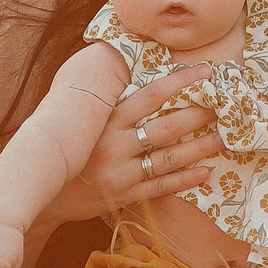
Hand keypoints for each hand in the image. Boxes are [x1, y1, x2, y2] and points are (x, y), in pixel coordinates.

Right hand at [44, 62, 221, 220]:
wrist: (45, 193)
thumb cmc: (71, 149)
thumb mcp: (86, 121)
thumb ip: (111, 102)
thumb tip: (139, 71)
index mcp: (107, 121)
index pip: (152, 95)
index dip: (181, 81)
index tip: (206, 72)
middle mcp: (115, 145)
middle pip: (166, 127)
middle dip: (198, 116)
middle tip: (222, 108)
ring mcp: (120, 173)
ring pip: (168, 158)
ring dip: (199, 148)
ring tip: (221, 139)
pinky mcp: (124, 197)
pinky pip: (161, 187)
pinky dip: (185, 180)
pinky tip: (205, 172)